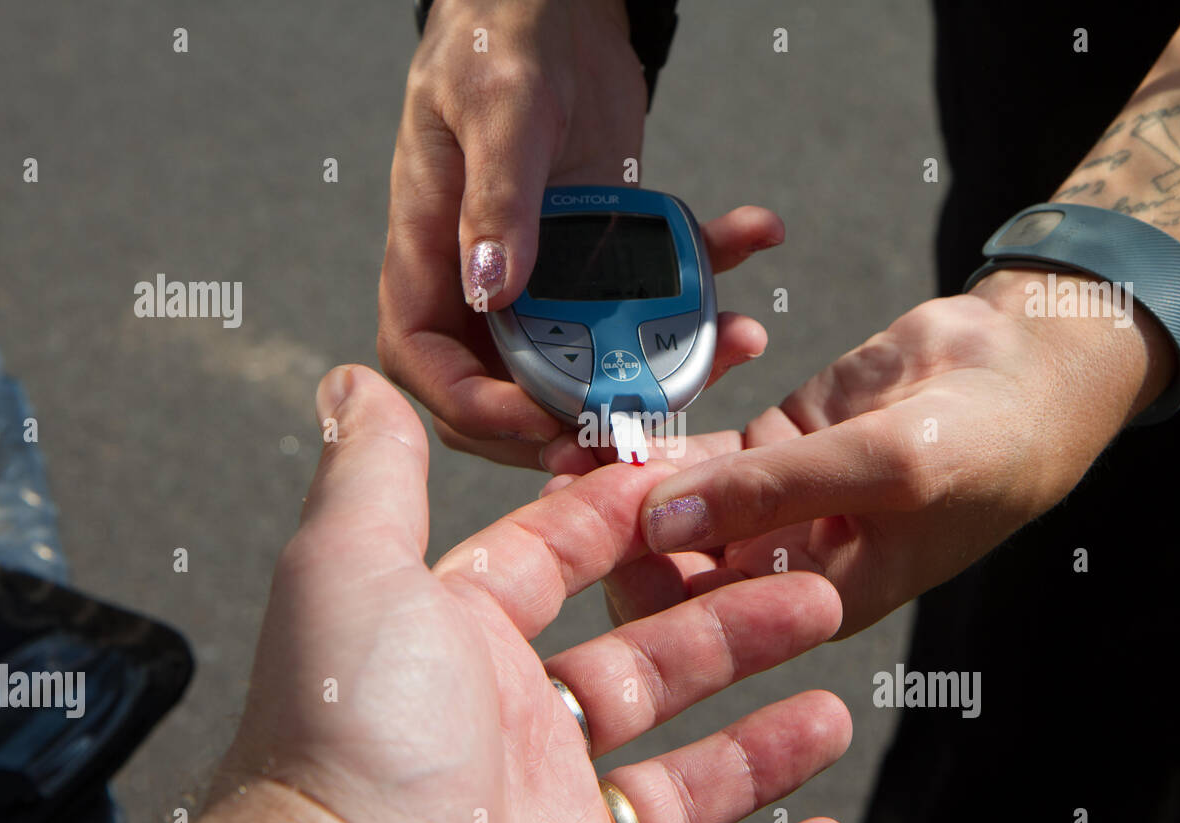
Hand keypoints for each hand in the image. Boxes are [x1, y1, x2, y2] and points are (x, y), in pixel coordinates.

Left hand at [200, 365, 853, 822]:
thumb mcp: (353, 576)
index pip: (561, 566)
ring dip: (763, 741)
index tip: (703, 491)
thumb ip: (372, 478)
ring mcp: (556, 820)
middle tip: (809, 592)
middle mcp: (510, 734)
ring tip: (830, 708)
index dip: (633, 523)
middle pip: (647, 665)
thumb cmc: (349, 743)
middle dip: (732, 625)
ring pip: (685, 776)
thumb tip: (353, 386)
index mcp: (461, 649)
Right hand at [378, 0, 781, 467]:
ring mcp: (547, 271)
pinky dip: (705, 276)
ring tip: (738, 336)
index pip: (425, 359)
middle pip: (513, 383)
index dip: (477, 409)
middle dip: (581, 416)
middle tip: (648, 423)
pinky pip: (648, 290)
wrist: (556, 0)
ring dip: (669, 359)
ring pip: (595, 354)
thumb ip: (496, 195)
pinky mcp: (600, 252)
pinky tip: (754, 234)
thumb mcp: (498, 105)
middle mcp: (485, 276)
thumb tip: (494, 289)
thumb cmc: (500, 33)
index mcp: (429, 250)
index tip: (544, 420)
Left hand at [543, 269, 1176, 635]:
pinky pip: (707, 452)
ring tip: (573, 437)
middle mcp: (789, 562)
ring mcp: (777, 502)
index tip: (590, 530)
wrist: (1033, 368)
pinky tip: (619, 414)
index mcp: (819, 598)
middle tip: (566, 473)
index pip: (706, 619)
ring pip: (685, 502)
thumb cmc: (989, 443)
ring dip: (633, 477)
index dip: (643, 582)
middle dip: (619, 527)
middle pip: (679, 564)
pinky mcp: (774, 448)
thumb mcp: (887, 469)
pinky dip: (668, 436)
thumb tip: (665, 520)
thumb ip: (778, 493)